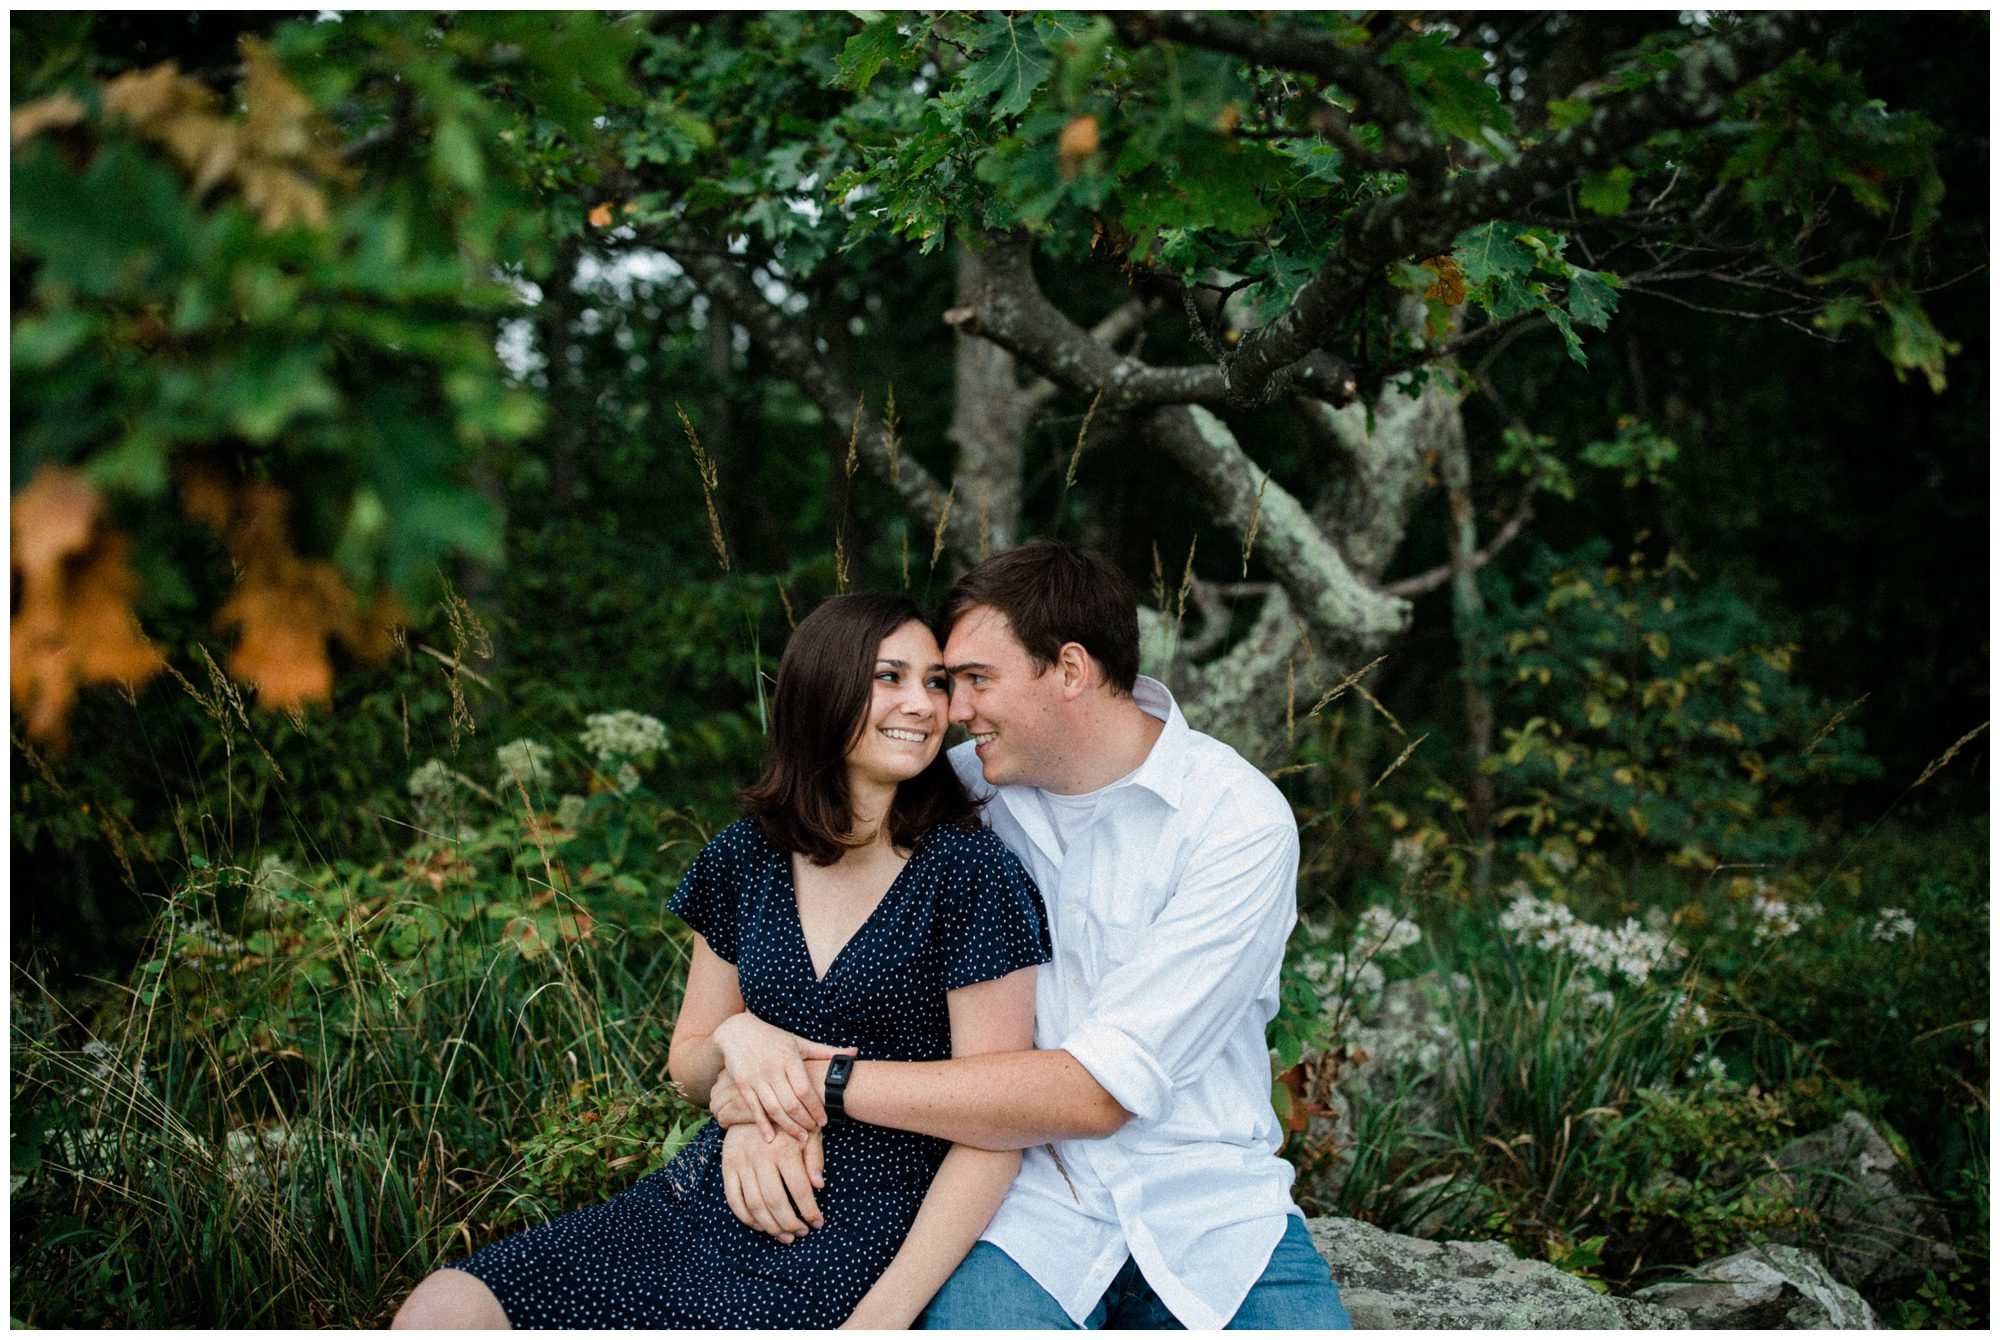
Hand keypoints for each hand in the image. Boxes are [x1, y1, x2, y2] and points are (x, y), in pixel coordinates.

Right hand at [709, 1014, 852, 1140]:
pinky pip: (754, 1108)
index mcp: (789, 1058)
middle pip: (791, 1103)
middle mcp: (772, 1068)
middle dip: (805, 1121)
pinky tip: (770, 1138)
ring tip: (801, 1137)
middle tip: (815, 1131)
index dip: (816, 1108)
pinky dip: (762, 1125)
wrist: (737, 1032)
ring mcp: (756, 1077)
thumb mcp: (799, 1043)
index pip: (805, 1089)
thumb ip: (826, 1051)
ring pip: (774, 1109)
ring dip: (789, 1126)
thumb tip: (855, 1051)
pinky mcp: (742, 1084)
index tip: (824, 1120)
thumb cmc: (774, 1039)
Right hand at [721, 1123, 824, 1242]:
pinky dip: (746, 1218)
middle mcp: (760, 1157)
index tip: (818, 1223)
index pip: (800, 1190)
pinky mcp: (727, 1167)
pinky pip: (733, 1200)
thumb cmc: (788, 1124)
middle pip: (775, 1202)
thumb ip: (814, 1158)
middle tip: (801, 1233)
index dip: (810, 1211)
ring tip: (785, 1235)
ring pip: (754, 1205)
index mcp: (784, 1149)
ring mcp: (741, 1163)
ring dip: (770, 1226)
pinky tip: (760, 1225)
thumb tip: (819, 1186)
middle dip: (790, 1224)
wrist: (754, 1105)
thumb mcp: (808, 1133)